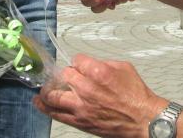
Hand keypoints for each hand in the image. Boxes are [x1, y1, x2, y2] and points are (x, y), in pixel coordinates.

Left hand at [34, 54, 164, 137]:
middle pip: (62, 76)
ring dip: (46, 92)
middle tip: (64, 77)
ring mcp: (82, 107)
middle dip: (63, 74)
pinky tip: (40, 103)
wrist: (143, 119)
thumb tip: (89, 64)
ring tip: (43, 90)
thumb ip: (103, 63)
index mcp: (98, 72)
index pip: (76, 60)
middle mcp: (87, 89)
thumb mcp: (123, 67)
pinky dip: (46, 108)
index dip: (77, 61)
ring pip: (53, 97)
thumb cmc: (136, 94)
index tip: (79, 64)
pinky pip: (58, 115)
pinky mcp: (80, 122)